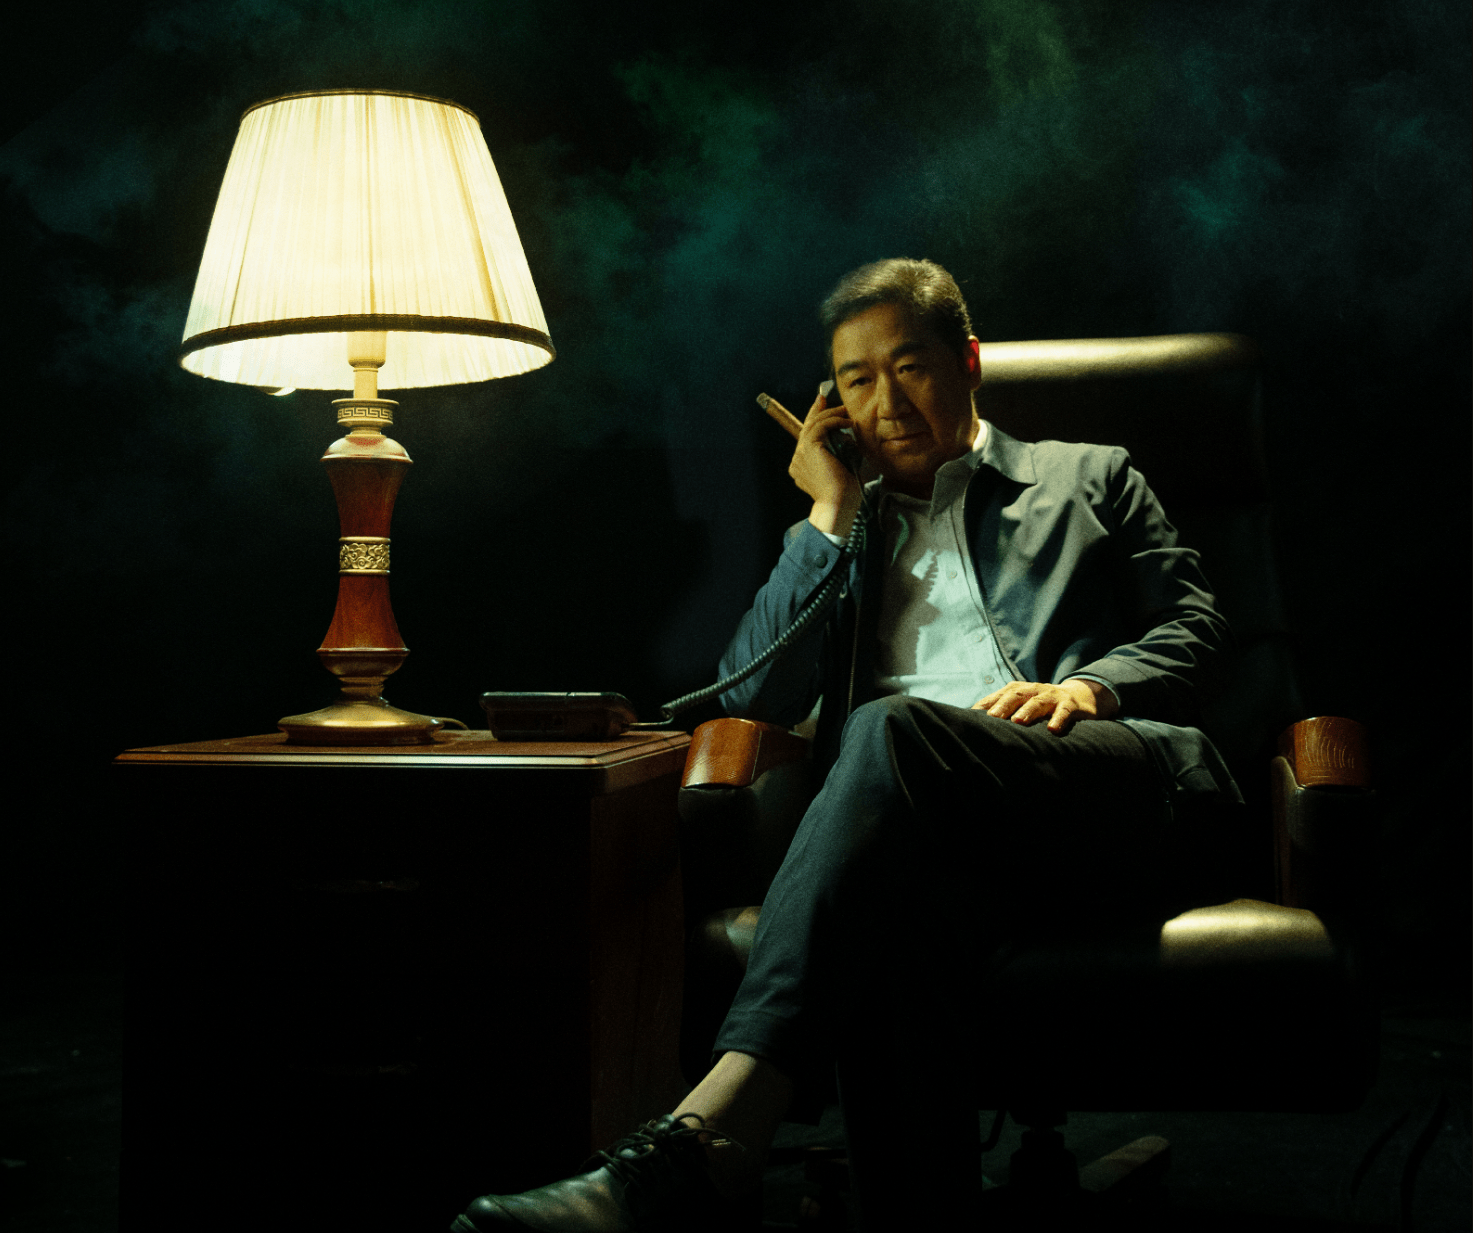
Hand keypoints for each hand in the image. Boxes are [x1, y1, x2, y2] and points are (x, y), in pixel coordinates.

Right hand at [791, 388, 862, 536]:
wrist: (838, 504)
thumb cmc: (845, 495)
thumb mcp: (841, 472)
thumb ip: (839, 457)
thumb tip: (848, 441)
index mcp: (801, 468)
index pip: (807, 440)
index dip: (814, 422)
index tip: (824, 409)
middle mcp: (797, 461)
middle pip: (806, 428)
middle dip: (816, 411)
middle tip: (824, 398)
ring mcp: (800, 455)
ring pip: (812, 425)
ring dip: (830, 414)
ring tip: (845, 410)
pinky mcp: (808, 448)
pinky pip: (820, 426)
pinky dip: (834, 420)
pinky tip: (848, 422)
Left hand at [973, 679, 1118, 734]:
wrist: (1079, 697)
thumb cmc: (1043, 705)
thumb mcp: (1024, 705)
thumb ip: (1004, 710)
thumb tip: (975, 723)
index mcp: (1020, 690)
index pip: (1000, 696)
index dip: (986, 704)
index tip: (972, 716)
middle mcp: (1034, 690)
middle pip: (1016, 695)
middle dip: (1003, 706)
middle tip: (992, 718)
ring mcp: (1052, 696)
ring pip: (1038, 701)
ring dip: (1028, 711)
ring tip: (1018, 721)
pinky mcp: (1070, 705)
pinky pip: (1064, 711)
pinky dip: (1059, 719)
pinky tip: (1053, 729)